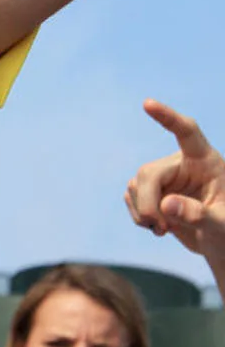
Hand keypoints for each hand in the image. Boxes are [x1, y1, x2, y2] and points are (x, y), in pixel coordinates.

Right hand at [125, 100, 224, 267]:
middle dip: (147, 202)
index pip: (187, 132)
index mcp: (206, 161)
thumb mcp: (223, 225)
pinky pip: (131, 197)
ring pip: (136, 185)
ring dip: (143, 212)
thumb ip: (199, 214)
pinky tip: (156, 227)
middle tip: (157, 227)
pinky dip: (139, 216)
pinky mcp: (151, 192)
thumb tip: (166, 205)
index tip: (147, 104)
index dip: (168, 118)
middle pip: (150, 172)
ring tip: (163, 230)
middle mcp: (182, 164)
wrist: (219, 243)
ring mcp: (165, 178)